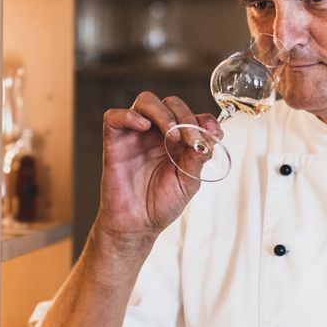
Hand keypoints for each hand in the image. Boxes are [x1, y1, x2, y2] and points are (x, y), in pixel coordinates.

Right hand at [95, 92, 221, 245]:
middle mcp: (156, 133)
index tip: (212, 132)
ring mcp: (135, 134)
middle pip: (170, 103)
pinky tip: (143, 126)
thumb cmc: (161, 204)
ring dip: (162, 112)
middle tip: (190, 138)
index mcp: (177, 141)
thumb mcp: (188, 182)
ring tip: (172, 132)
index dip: (203, 118)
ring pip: (146, 101)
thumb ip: (197, 159)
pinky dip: (129, 116)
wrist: (137, 224)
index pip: (191, 115)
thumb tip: (208, 137)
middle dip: (184, 115)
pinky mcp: (114, 140)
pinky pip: (115, 117)